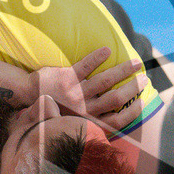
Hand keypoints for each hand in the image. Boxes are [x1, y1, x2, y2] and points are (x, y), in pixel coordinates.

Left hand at [32, 47, 146, 125]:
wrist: (29, 98)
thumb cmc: (54, 110)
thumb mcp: (73, 123)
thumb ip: (91, 123)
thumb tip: (114, 121)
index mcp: (87, 121)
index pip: (117, 121)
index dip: (133, 112)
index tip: (143, 102)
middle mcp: (82, 109)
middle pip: (115, 99)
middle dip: (133, 88)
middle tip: (144, 79)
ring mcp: (75, 93)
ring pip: (104, 81)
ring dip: (123, 71)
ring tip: (136, 63)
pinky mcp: (66, 78)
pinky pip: (85, 66)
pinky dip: (97, 58)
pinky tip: (108, 50)